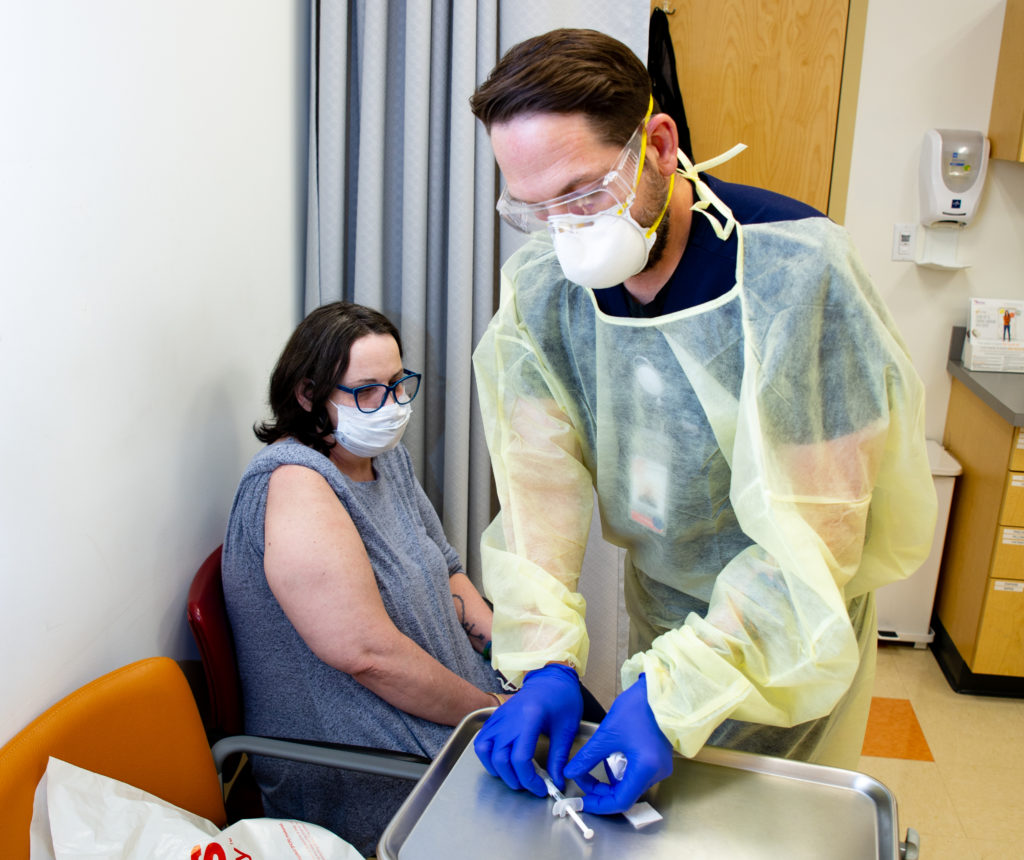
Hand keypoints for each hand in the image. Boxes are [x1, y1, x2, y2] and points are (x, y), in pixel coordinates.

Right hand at [473, 663, 582, 796]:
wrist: (551, 678)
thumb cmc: (562, 698)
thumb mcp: (567, 729)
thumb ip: (559, 757)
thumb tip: (557, 781)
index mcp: (530, 717)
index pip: (520, 758)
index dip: (529, 779)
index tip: (541, 788)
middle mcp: (510, 717)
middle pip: (500, 758)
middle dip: (514, 779)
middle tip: (530, 785)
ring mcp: (499, 717)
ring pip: (485, 750)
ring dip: (497, 769)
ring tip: (514, 775)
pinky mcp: (495, 717)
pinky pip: (481, 740)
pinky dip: (487, 756)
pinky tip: (502, 761)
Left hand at [564, 674, 673, 813]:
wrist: (658, 691)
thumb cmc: (637, 707)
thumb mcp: (606, 734)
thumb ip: (587, 757)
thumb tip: (571, 772)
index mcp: (646, 768)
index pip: (620, 801)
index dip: (599, 804)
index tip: (582, 801)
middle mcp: (657, 773)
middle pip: (625, 795)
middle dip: (601, 790)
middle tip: (583, 778)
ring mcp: (660, 767)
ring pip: (630, 785)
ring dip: (610, 779)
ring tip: (596, 761)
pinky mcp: (658, 760)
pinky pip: (637, 774)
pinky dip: (621, 770)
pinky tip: (611, 755)